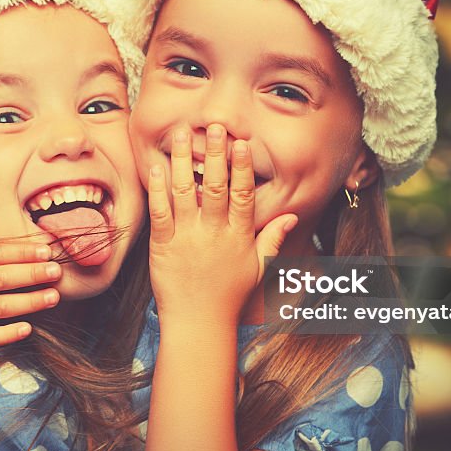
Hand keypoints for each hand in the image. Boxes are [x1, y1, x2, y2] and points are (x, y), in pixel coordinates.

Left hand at [147, 124, 296, 326]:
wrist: (199, 324)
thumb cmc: (229, 296)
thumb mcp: (258, 267)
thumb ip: (273, 238)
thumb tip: (292, 216)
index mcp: (239, 236)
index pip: (243, 195)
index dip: (243, 168)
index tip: (242, 144)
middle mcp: (214, 233)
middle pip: (215, 187)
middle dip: (215, 154)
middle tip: (215, 127)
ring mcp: (188, 238)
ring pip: (185, 192)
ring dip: (182, 160)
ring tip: (181, 133)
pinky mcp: (163, 246)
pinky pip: (160, 213)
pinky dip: (158, 190)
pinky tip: (157, 167)